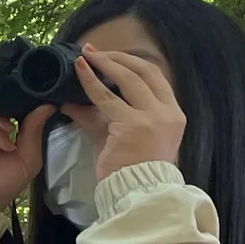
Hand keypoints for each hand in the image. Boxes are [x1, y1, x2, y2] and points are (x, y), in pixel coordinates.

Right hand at [0, 108, 53, 210]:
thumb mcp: (27, 159)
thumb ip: (34, 132)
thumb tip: (47, 107)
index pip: (1, 107)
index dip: (17, 104)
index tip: (35, 106)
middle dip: (8, 106)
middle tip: (23, 115)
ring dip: (1, 116)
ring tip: (13, 132)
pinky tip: (5, 143)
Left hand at [65, 46, 184, 181]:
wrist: (135, 192)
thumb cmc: (129, 168)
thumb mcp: (117, 135)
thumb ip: (98, 116)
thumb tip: (71, 101)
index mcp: (173, 114)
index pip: (156, 78)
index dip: (133, 62)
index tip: (112, 56)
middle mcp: (167, 113)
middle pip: (144, 72)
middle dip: (117, 58)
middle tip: (94, 51)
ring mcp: (152, 118)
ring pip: (127, 79)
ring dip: (104, 63)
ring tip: (85, 55)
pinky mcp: (132, 125)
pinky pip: (106, 98)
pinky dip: (90, 82)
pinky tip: (79, 72)